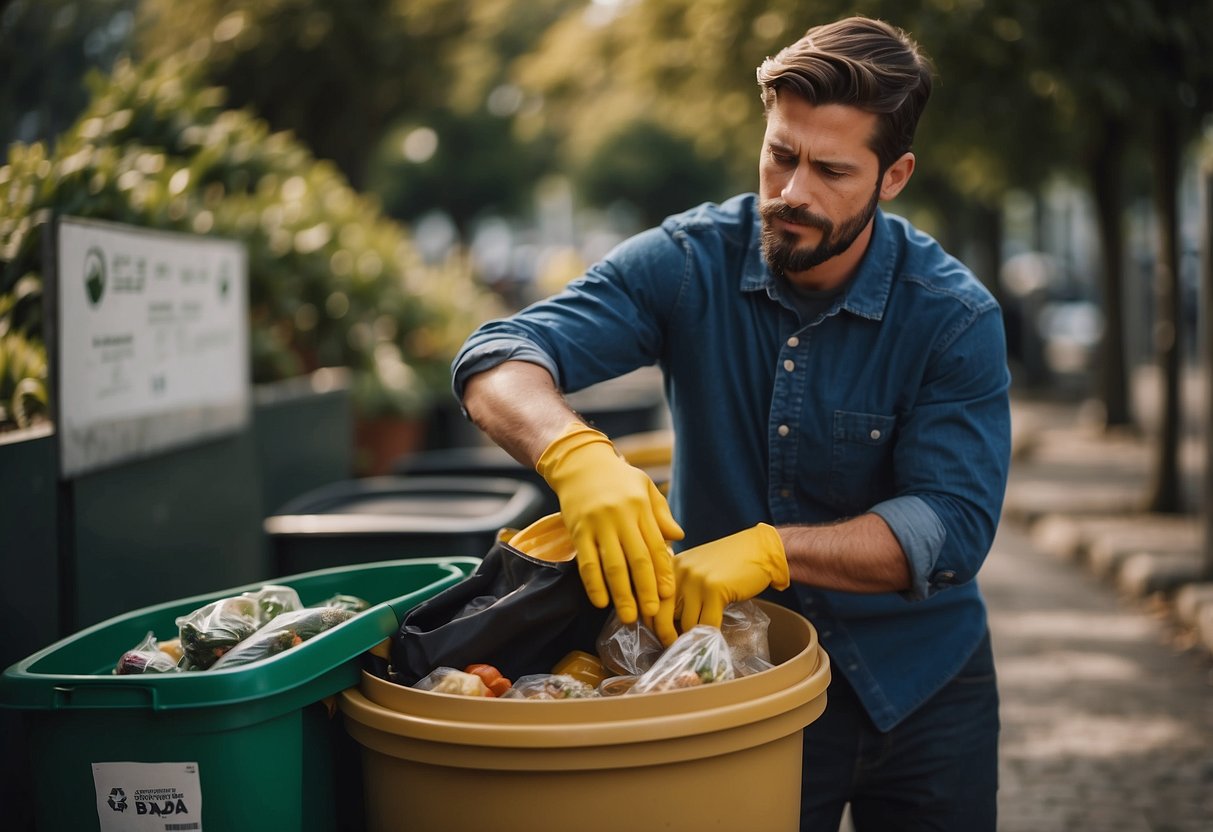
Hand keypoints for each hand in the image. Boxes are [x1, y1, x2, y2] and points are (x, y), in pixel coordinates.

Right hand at [537, 422, 683, 622]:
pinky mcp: (578, 531)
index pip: (655, 546)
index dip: (663, 573)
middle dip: (646, 590)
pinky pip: (586, 562)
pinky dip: (593, 584)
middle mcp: (620, 517)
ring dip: (621, 594)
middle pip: (636, 560)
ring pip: (612, 566)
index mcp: (640, 508)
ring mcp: (597, 525)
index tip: (669, 595)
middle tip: (652, 614)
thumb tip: (678, 537)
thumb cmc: (618, 477)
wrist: (580, 462)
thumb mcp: (645, 487)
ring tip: (629, 616)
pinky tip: (600, 602)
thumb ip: (661, 514)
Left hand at [652, 523, 789, 645]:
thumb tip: (665, 620)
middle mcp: (679, 572)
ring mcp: (696, 581)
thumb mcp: (696, 568)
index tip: (659, 635)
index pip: (650, 601)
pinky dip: (710, 636)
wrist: (759, 549)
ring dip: (692, 638)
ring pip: (686, 624)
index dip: (652, 623)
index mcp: (670, 566)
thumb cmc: (729, 562)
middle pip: (661, 615)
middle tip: (673, 647)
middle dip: (666, 637)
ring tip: (696, 644)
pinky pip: (707, 624)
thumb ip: (679, 587)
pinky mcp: (715, 590)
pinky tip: (713, 638)